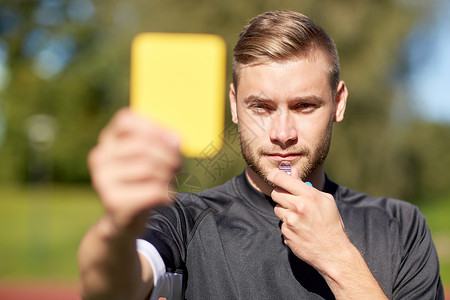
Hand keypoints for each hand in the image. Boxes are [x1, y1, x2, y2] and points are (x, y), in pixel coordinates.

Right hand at [88, 108, 180, 235]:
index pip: (126, 120)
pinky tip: (167, 198)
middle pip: (142, 145)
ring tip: (172, 182)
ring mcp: (102, 180)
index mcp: (107, 140)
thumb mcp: (147, 158)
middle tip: (179, 166)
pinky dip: (167, 193)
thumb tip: (175, 141)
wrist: (124, 220)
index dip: (155, 127)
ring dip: (169, 175)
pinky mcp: (113, 201)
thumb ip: (159, 143)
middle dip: (169, 155)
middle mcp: (99, 157)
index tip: (174, 140)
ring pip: (148, 168)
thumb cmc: (141, 182)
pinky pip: (152, 190)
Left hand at [267, 169, 348, 273]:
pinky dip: (288, 225)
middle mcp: (298, 207)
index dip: (274, 176)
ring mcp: (290, 221)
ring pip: (277, 209)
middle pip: (275, 193)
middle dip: (281, 194)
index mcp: (309, 195)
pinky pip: (281, 224)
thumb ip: (305, 185)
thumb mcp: (324, 200)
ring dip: (285, 211)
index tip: (272, 176)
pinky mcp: (286, 233)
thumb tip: (292, 172)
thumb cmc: (331, 223)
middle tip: (290, 199)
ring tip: (299, 217)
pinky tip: (300, 229)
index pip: (281, 179)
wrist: (333, 251)